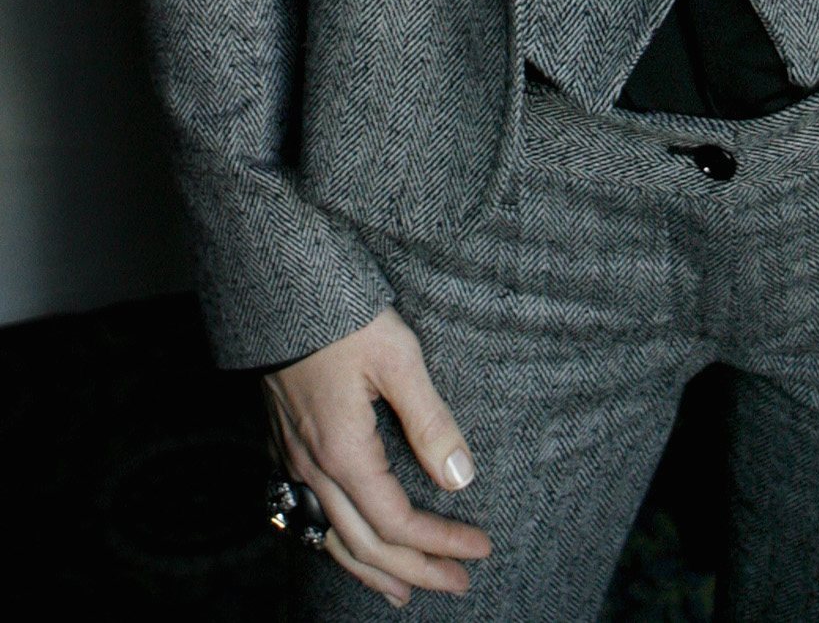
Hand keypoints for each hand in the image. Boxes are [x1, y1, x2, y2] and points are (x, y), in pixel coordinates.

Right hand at [263, 306, 492, 604]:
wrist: (278, 287)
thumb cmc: (342, 317)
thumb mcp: (398, 358)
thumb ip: (430, 421)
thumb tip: (461, 478)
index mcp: (343, 453)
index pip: (398, 523)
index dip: (441, 543)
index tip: (479, 549)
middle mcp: (313, 468)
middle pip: (365, 544)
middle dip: (415, 571)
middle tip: (458, 586)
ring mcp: (294, 460)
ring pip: (330, 539)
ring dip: (371, 571)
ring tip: (403, 593)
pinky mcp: (285, 447)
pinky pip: (310, 517)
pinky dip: (337, 545)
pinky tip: (351, 546)